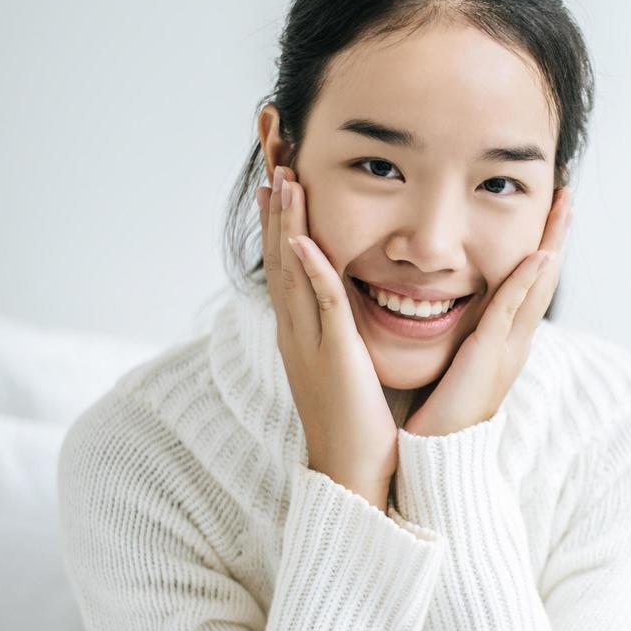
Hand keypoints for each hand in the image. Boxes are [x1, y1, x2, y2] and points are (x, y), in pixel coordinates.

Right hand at [260, 165, 396, 512]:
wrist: (353, 469)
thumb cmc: (357, 422)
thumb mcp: (345, 364)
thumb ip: (342, 330)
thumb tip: (348, 307)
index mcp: (299, 330)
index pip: (286, 262)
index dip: (282, 220)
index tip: (280, 179)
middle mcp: (295, 330)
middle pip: (279, 255)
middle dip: (277, 206)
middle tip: (273, 161)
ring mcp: (308, 341)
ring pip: (292, 270)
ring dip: (288, 223)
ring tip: (284, 179)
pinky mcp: (332, 354)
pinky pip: (319, 303)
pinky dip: (309, 268)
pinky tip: (302, 239)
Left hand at [403, 186, 574, 437]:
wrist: (439, 453)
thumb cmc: (438, 413)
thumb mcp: (455, 363)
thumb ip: (462, 336)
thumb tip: (448, 308)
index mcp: (505, 341)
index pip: (528, 284)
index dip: (541, 247)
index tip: (548, 212)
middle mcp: (516, 341)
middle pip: (544, 278)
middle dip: (557, 234)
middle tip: (568, 194)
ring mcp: (508, 348)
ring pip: (537, 287)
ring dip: (552, 243)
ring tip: (564, 207)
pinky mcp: (491, 355)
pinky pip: (511, 311)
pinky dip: (526, 282)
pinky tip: (537, 254)